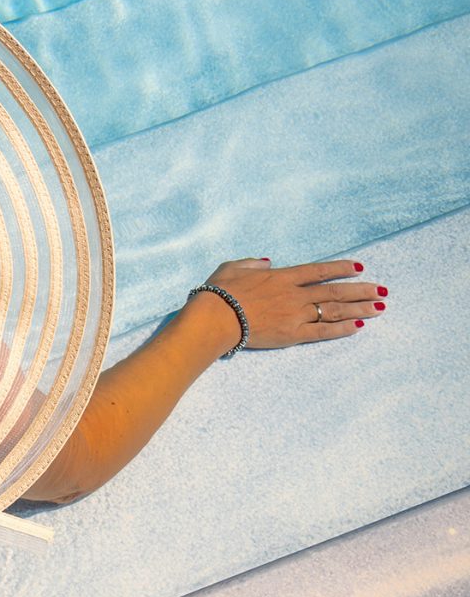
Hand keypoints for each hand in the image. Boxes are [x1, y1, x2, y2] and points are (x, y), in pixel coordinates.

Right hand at [190, 258, 386, 350]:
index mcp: (282, 277)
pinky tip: (358, 327)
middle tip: (382, 290)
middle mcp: (295, 294)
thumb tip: (266, 261)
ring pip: (334, 310)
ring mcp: (296, 315)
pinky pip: (323, 332)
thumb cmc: (219, 292)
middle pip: (335, 291)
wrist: (215, 317)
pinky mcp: (293, 334)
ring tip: (379, 308)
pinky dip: (342, 329)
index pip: (319, 270)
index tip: (360, 267)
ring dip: (359, 309)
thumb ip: (252, 263)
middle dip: (361, 290)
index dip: (341, 268)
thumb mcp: (232, 268)